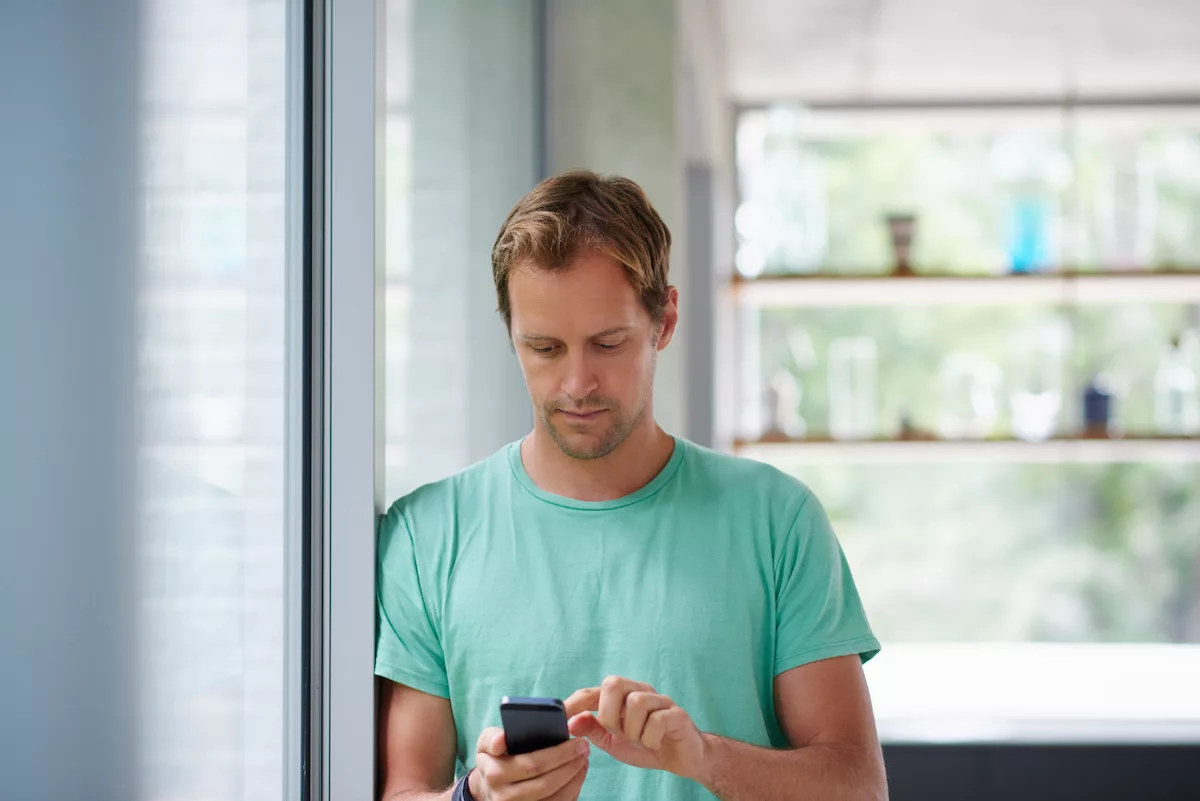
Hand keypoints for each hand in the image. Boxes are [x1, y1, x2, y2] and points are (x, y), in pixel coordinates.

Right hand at [470, 727, 589, 800]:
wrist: (489, 787)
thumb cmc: (494, 758)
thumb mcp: (487, 743)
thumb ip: (493, 737)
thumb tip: (501, 740)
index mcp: (495, 774)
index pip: (532, 765)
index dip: (558, 754)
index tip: (575, 740)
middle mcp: (505, 797)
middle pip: (548, 782)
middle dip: (571, 763)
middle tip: (584, 746)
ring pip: (556, 797)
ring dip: (575, 777)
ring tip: (584, 759)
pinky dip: (572, 790)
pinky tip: (578, 774)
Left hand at [564, 676, 705, 780]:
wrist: (681, 757)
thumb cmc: (646, 745)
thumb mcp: (613, 742)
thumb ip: (593, 730)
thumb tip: (571, 721)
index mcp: (621, 697)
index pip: (593, 691)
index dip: (576, 702)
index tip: (563, 717)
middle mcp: (640, 691)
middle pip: (614, 682)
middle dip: (609, 713)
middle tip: (617, 733)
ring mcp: (660, 701)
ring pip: (636, 702)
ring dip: (632, 730)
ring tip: (639, 741)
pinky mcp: (677, 714)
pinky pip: (657, 720)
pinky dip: (649, 738)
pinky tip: (653, 743)